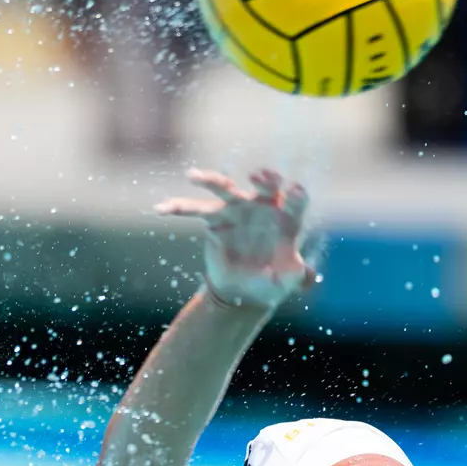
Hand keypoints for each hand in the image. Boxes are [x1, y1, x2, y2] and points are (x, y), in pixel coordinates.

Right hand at [154, 168, 313, 309]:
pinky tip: (160, 208)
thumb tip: (305, 274)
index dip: (296, 195)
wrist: (245, 290)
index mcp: (287, 218)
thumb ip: (296, 275)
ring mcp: (237, 210)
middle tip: (257, 175)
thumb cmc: (272, 281)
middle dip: (263, 179)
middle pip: (264, 186)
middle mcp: (263, 206)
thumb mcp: (286, 281)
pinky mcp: (215, 219)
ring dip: (209, 180)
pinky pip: (194, 210)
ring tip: (192, 176)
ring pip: (224, 189)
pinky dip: (177, 208)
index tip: (294, 190)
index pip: (295, 201)